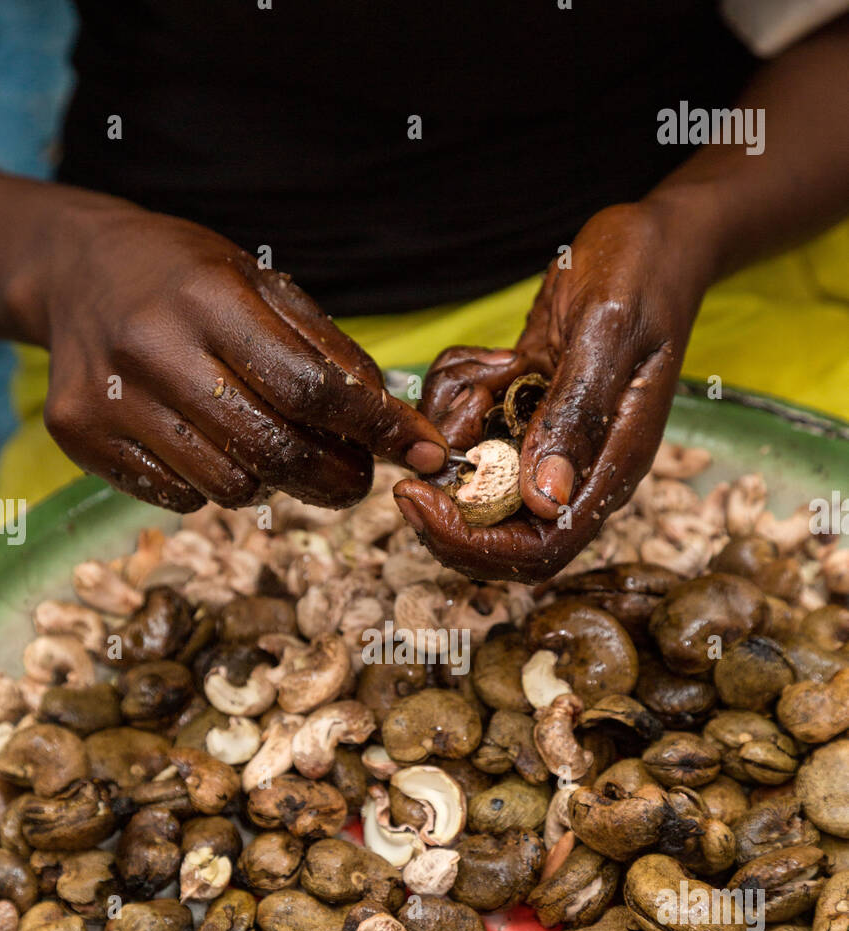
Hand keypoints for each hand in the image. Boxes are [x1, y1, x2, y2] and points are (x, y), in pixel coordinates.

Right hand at [34, 195, 447, 510]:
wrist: (75, 271)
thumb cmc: (184, 279)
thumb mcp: (258, 284)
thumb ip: (326, 352)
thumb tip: (392, 424)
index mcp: (206, 298)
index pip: (310, 387)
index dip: (374, 429)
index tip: (421, 453)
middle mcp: (152, 349)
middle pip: (271, 450)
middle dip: (333, 477)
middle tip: (355, 478)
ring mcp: (109, 398)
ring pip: (227, 487)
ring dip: (269, 482)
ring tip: (268, 447)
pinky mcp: (80, 436)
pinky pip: (177, 497)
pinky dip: (209, 485)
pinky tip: (205, 446)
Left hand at [394, 201, 706, 581]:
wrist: (656, 240)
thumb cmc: (644, 273)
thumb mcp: (606, 331)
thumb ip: (575, 414)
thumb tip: (545, 498)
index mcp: (610, 465)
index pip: (540, 547)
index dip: (474, 543)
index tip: (420, 499)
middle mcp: (577, 468)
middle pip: (498, 532)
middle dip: (446, 499)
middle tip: (417, 452)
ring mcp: (549, 444)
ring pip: (473, 481)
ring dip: (451, 431)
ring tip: (478, 374)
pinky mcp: (525, 416)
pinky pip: (471, 433)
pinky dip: (455, 398)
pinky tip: (486, 360)